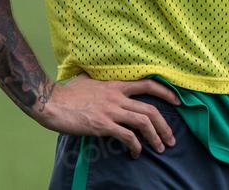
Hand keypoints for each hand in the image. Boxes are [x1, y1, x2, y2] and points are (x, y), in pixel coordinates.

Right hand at [36, 72, 179, 157]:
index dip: (166, 92)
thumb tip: (92, 74)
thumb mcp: (85, 78)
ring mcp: (111, 110)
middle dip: (165, 125)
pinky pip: (126, 136)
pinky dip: (135, 146)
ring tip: (160, 148)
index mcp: (116, 84)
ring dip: (155, 137)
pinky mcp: (103, 124)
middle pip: (151, 109)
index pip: (148, 84)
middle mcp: (117, 96)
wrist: (50, 102)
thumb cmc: (66, 92)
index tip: (178, 100)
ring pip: (143, 122)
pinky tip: (135, 153)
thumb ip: (95, 77)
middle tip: (171, 138)